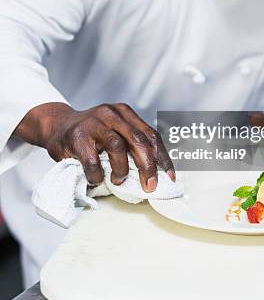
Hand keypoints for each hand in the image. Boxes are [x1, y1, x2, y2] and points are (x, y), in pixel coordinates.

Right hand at [14, 102, 174, 189]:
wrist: (57, 125)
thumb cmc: (91, 134)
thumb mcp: (115, 131)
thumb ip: (132, 144)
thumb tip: (155, 172)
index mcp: (125, 113)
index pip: (151, 135)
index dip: (163, 157)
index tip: (170, 177)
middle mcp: (111, 114)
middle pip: (139, 139)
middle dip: (147, 166)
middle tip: (150, 186)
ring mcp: (93, 123)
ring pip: (118, 146)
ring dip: (122, 169)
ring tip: (119, 180)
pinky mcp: (77, 136)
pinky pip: (92, 160)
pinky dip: (98, 174)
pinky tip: (97, 179)